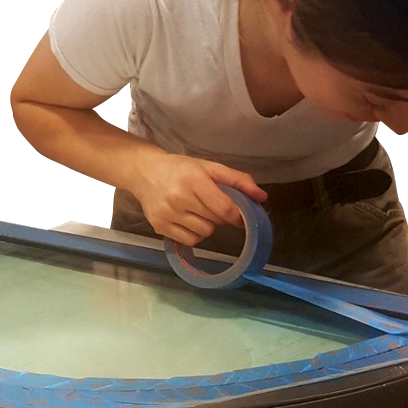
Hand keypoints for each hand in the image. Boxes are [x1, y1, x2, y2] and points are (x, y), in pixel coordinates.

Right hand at [130, 153, 267, 246]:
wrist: (144, 172)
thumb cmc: (181, 169)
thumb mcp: (209, 167)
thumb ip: (238, 181)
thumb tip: (262, 197)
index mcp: (194, 179)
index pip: (225, 208)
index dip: (237, 215)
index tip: (239, 215)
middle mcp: (178, 198)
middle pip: (215, 222)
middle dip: (220, 216)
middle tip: (211, 205)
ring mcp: (167, 214)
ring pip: (204, 233)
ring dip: (207, 225)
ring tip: (198, 211)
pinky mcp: (159, 226)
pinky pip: (189, 240)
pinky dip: (194, 234)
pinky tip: (188, 220)